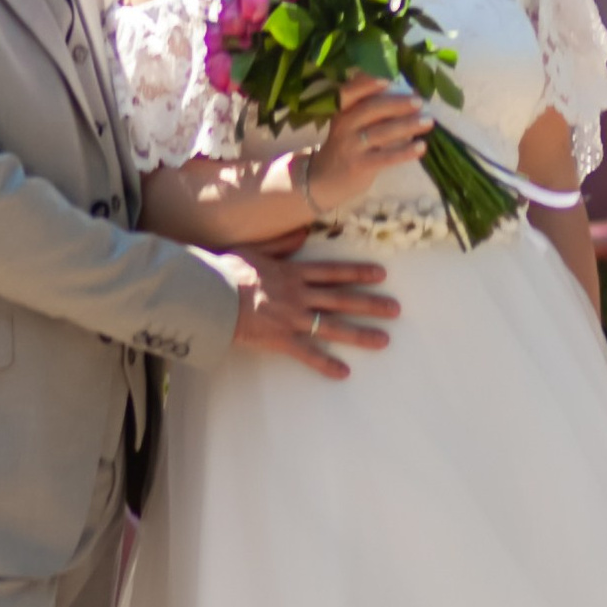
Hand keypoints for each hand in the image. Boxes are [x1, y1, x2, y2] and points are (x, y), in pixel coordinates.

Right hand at [229, 249, 398, 377]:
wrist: (210, 295)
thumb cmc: (227, 271)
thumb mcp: (255, 250)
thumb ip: (281, 244)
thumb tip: (302, 233)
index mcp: (293, 273)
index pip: (333, 272)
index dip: (358, 273)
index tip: (381, 276)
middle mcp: (299, 295)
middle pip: (342, 300)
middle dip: (371, 304)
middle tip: (395, 310)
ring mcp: (292, 318)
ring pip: (333, 327)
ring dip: (360, 334)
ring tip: (383, 340)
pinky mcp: (281, 339)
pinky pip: (307, 354)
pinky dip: (325, 364)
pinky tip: (343, 372)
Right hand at [295, 70, 432, 221]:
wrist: (324, 179)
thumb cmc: (346, 144)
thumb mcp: (349, 122)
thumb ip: (370, 108)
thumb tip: (408, 93)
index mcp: (342, 110)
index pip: (349, 92)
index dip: (367, 84)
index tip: (389, 79)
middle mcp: (344, 125)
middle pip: (371, 110)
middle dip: (397, 104)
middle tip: (420, 102)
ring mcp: (351, 146)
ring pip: (382, 133)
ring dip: (407, 126)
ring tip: (428, 122)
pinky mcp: (360, 166)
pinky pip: (386, 158)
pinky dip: (405, 152)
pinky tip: (422, 147)